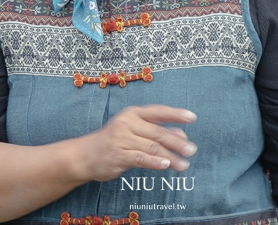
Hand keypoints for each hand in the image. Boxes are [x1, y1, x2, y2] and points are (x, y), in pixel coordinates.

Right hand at [76, 105, 196, 182]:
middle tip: (192, 150)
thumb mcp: (135, 132)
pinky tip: (165, 165)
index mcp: (133, 113)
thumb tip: (182, 136)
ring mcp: (121, 139)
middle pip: (158, 132)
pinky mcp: (118, 155)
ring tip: (184, 164)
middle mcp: (127, 123)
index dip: (176, 114)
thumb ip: (157, 132)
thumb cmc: (115, 141)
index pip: (158, 112)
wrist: (85, 155)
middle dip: (177, 142)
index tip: (192, 118)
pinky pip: (140, 158)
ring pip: (152, 147)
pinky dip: (154, 162)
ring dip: (170, 157)